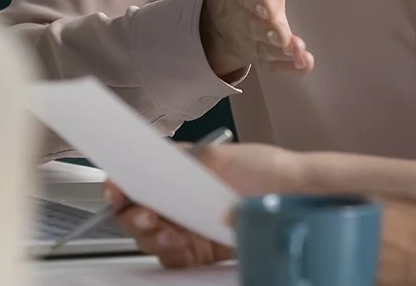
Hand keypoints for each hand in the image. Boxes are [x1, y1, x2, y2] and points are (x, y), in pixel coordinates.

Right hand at [107, 143, 304, 267]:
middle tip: (149, 216)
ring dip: (154, 236)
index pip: (139, 177)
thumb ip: (188, 159)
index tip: (117, 190)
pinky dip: (173, 254)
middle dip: (135, 216)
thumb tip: (158, 155)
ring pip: (150, 237)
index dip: (121, 184)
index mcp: (180, 171)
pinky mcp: (199, 251)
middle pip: (136, 212)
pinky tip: (184, 247)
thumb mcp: (225, 157)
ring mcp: (188, 225)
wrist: (298, 196)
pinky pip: (172, 259)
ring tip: (172, 233)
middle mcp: (179, 198)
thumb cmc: (268, 171)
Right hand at [200, 0, 313, 77]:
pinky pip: (275, 66)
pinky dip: (289, 68)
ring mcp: (255, 38)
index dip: (257, 0)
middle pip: (255, 25)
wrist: (234, 9)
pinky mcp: (266, 54)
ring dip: (281, 52)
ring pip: (265, 48)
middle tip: (281, 38)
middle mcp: (246, 14)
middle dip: (267, 31)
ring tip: (298, 53)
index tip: (268, 7)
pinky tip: (304, 66)